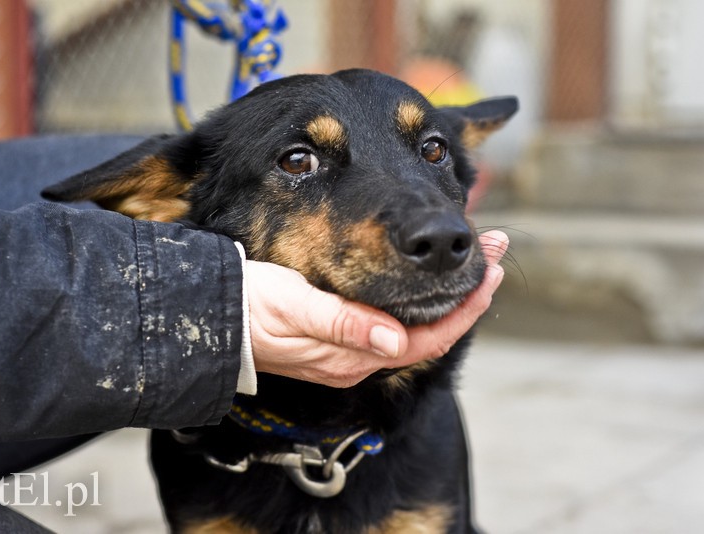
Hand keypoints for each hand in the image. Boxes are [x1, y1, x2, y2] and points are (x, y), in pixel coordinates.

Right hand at [246, 230, 508, 387]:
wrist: (209, 318)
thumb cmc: (246, 307)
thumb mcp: (291, 308)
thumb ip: (342, 325)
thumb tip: (396, 342)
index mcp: (352, 355)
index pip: (428, 338)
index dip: (466, 307)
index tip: (492, 268)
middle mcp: (358, 358)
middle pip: (430, 331)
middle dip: (467, 293)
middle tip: (493, 249)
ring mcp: (349, 350)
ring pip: (415, 326)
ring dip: (447, 293)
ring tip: (472, 258)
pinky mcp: (337, 336)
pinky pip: (395, 322)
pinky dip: (420, 298)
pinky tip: (424, 278)